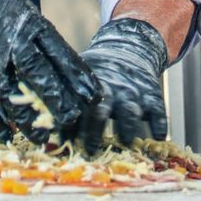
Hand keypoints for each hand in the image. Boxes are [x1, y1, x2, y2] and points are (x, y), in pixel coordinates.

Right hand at [0, 0, 98, 143]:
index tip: (94, 94)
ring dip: (30, 119)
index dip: (77, 74)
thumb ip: (30, 30)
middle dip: (60, 99)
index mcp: (22, 16)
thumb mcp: (7, 6)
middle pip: (39, 71)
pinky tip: (9, 136)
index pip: (57, 48)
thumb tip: (59, 60)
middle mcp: (5, 35)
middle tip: (76, 121)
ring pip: (12, 93)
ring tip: (46, 139)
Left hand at [70, 18, 167, 154]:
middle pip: (101, 109)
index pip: (76, 107)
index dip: (69, 124)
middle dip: (95, 129)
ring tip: (126, 142)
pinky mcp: (152, 95)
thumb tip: (40, 129)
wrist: (128, 50)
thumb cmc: (97, 75)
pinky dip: (160, 122)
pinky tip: (160, 136)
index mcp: (89, 88)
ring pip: (130, 110)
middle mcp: (111, 90)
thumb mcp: (80, 77)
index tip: (61, 141)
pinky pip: (158, 109)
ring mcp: (133, 93)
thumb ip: (65, 98)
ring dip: (127, 126)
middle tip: (90, 149)